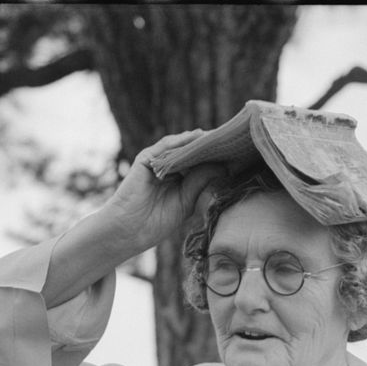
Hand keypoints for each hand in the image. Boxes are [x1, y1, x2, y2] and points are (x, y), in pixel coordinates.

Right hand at [105, 130, 226, 250]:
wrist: (128, 230)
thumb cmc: (154, 223)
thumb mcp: (186, 202)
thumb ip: (201, 183)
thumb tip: (222, 166)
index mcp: (178, 181)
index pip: (200, 165)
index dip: (217, 159)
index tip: (238, 155)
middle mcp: (168, 169)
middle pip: (193, 153)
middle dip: (211, 147)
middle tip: (234, 139)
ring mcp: (157, 163)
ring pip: (182, 147)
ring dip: (200, 141)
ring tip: (220, 135)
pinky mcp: (146, 159)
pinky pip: (166, 146)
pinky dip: (182, 140)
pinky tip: (199, 136)